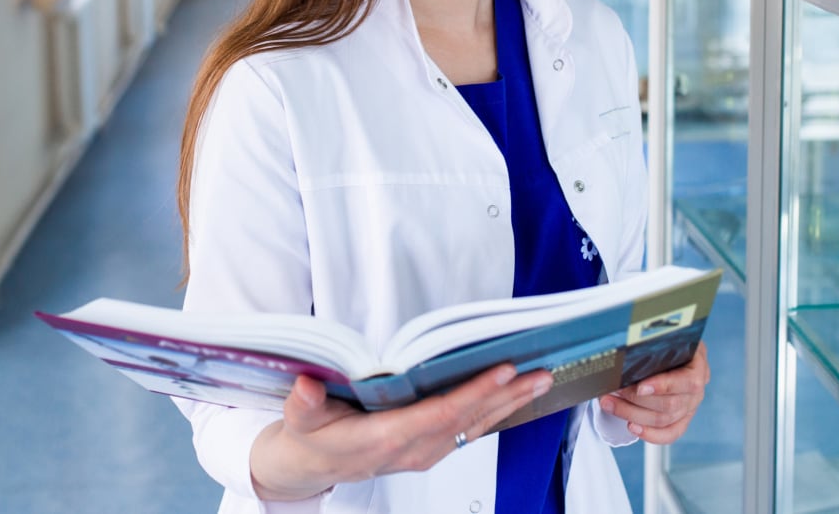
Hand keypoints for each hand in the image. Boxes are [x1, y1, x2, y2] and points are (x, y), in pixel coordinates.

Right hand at [250, 364, 552, 501]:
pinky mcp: (428, 450)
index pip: (441, 413)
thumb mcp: (299, 419)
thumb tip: (306, 387)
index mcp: (387, 438)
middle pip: (469, 419)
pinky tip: (513, 398)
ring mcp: (424, 453)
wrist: (311, 468)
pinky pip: (468, 431)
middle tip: (539, 371)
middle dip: (507, 395)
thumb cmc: (310, 438)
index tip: (502, 370)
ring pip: (475, 426)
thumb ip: (303, 404)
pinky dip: (494, 412)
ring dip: (509, 404)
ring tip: (539, 381)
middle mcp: (413, 449)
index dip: (474, 392)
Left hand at [598, 340, 708, 444]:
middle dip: (635, 400)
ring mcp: (690, 408)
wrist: (679, 351)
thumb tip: (629, 348)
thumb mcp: (668, 336)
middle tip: (612, 391)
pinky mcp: (682, 420)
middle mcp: (696, 391)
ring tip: (610, 403)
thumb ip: (656, 343)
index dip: (663, 386)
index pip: (688, 382)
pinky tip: (632, 426)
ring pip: (664, 420)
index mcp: (698, 367)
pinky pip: (670, 433)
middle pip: (670, 404)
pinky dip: (650, 434)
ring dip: (632, 413)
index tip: (640, 387)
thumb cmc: (671, 343)